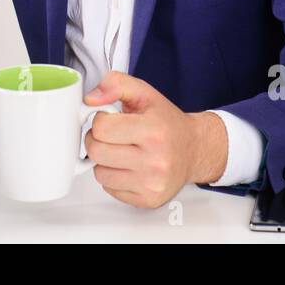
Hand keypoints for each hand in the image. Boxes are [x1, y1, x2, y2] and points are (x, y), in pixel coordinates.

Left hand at [83, 71, 227, 208]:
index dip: (100, 121)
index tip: (110, 119)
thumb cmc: (167, 123)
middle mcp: (156, 161)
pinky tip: (128, 167)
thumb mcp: (144, 93)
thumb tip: (91, 98)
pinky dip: (114, 177)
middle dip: (97, 140)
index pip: (101, 128)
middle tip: (111, 136)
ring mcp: (152, 184)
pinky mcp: (148, 200)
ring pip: (99, 173)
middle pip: (96, 152)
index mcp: (154, 130)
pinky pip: (109, 189)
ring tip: (121, 151)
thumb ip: (116, 84)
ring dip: (105, 161)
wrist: (193, 149)